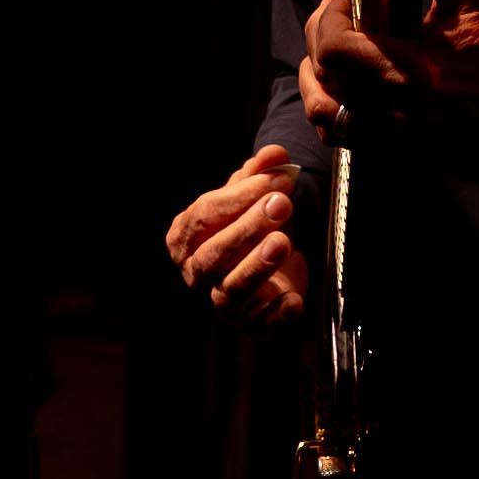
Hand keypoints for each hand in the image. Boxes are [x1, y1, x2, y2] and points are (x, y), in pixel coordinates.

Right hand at [165, 143, 308, 324]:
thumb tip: (274, 155)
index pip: (204, 215)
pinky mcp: (251, 323)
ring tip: (282, 242)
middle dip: (248, 228)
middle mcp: (195, 273)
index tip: (275, 179)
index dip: (239, 196)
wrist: (265, 271)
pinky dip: (277, 313)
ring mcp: (220, 302)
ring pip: (231, 289)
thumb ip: (259, 175)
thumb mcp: (249, 199)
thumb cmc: (246, 231)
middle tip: (281, 205)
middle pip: (213, 254)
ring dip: (257, 266)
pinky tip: (293, 299)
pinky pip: (261, 322)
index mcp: (184, 238)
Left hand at [297, 0, 478, 142]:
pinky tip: (339, 77)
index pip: (337, 50)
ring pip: (325, 111)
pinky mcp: (401, 134)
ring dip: (317, 73)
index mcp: (417, 69)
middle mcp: (403, 105)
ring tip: (331, 43)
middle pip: (324, 77)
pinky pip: (345, 131)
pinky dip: (331, 104)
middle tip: (338, 9)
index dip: (329, 18)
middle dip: (321, 34)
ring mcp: (401, 126)